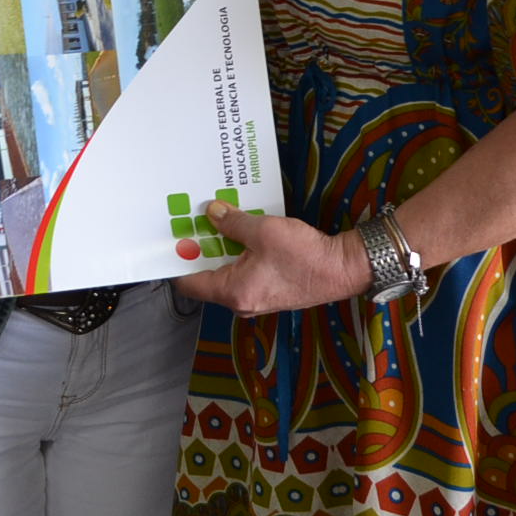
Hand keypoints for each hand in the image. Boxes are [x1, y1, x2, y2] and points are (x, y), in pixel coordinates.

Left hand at [171, 201, 370, 315]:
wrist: (343, 269)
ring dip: (221, 248)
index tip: (171, 239)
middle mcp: (241, 302)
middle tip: (193, 223)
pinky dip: (239, 253)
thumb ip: (232, 223)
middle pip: (207, 276)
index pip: (188, 283)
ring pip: (226, 272)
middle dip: (200, 249)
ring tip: (216, 222)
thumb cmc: (304, 255)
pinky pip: (244, 272)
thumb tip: (211, 213)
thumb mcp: (263, 231)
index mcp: (233, 292)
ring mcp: (256, 298)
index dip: (177, 261)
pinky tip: (241, 232)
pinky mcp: (269, 290)